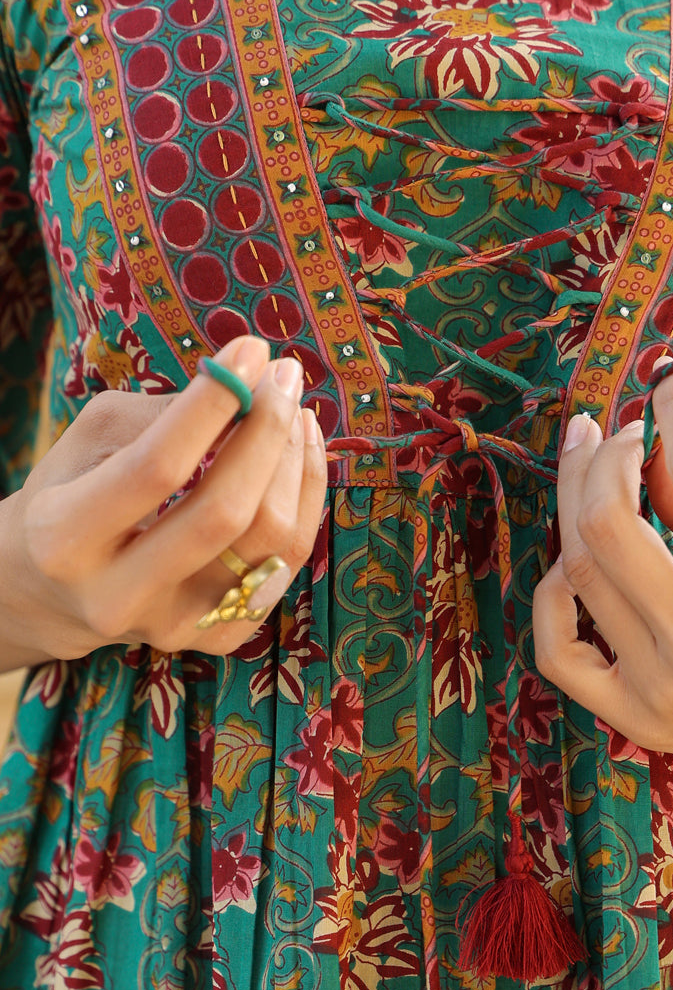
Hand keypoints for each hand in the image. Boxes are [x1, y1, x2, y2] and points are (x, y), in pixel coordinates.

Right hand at [0, 335, 326, 666]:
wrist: (52, 594)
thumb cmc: (71, 496)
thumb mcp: (89, 443)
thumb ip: (162, 418)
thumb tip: (248, 388)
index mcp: (65, 540)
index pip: (157, 467)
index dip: (212, 404)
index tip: (249, 350)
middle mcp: (118, 596)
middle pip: (225, 514)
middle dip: (267, 432)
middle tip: (285, 376)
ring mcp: (174, 627)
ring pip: (269, 543)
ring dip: (295, 463)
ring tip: (296, 412)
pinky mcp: (217, 640)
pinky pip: (286, 566)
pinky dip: (303, 502)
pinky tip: (298, 459)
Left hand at [532, 366, 672, 806]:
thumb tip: (650, 470)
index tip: (670, 384)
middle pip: (608, 522)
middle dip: (603, 455)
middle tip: (613, 427)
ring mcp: (661, 687)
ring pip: (579, 575)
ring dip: (576, 505)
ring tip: (590, 468)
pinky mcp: (639, 720)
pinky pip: (560, 654)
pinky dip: (553, 598)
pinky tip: (572, 562)